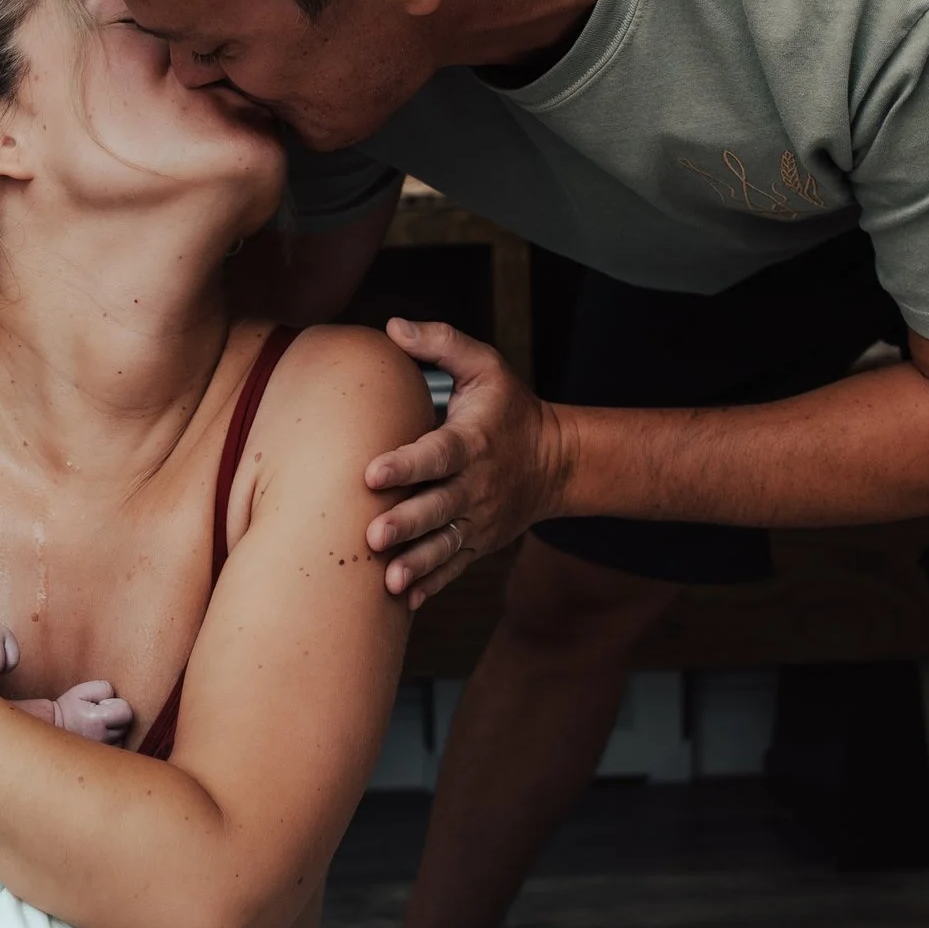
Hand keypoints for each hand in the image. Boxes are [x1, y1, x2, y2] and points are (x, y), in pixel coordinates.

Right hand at [52, 679, 135, 743]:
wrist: (53, 729)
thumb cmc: (68, 709)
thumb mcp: (82, 690)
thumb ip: (104, 688)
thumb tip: (117, 697)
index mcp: (98, 721)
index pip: (127, 711)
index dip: (117, 705)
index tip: (103, 706)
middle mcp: (103, 739)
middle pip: (127, 724)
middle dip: (116, 717)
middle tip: (98, 715)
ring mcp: (104, 751)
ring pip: (123, 736)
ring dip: (115, 730)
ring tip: (96, 726)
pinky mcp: (104, 759)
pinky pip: (118, 747)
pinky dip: (112, 741)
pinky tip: (99, 736)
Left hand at [364, 319, 567, 608]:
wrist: (556, 461)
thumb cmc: (509, 409)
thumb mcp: (486, 367)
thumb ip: (442, 343)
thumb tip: (393, 326)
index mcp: (472, 442)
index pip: (437, 453)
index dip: (406, 464)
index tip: (372, 472)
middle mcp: (475, 485)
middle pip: (438, 507)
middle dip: (407, 522)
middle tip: (373, 535)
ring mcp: (478, 518)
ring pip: (446, 545)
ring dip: (418, 564)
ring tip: (389, 580)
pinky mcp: (479, 542)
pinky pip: (455, 566)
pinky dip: (433, 584)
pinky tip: (407, 601)